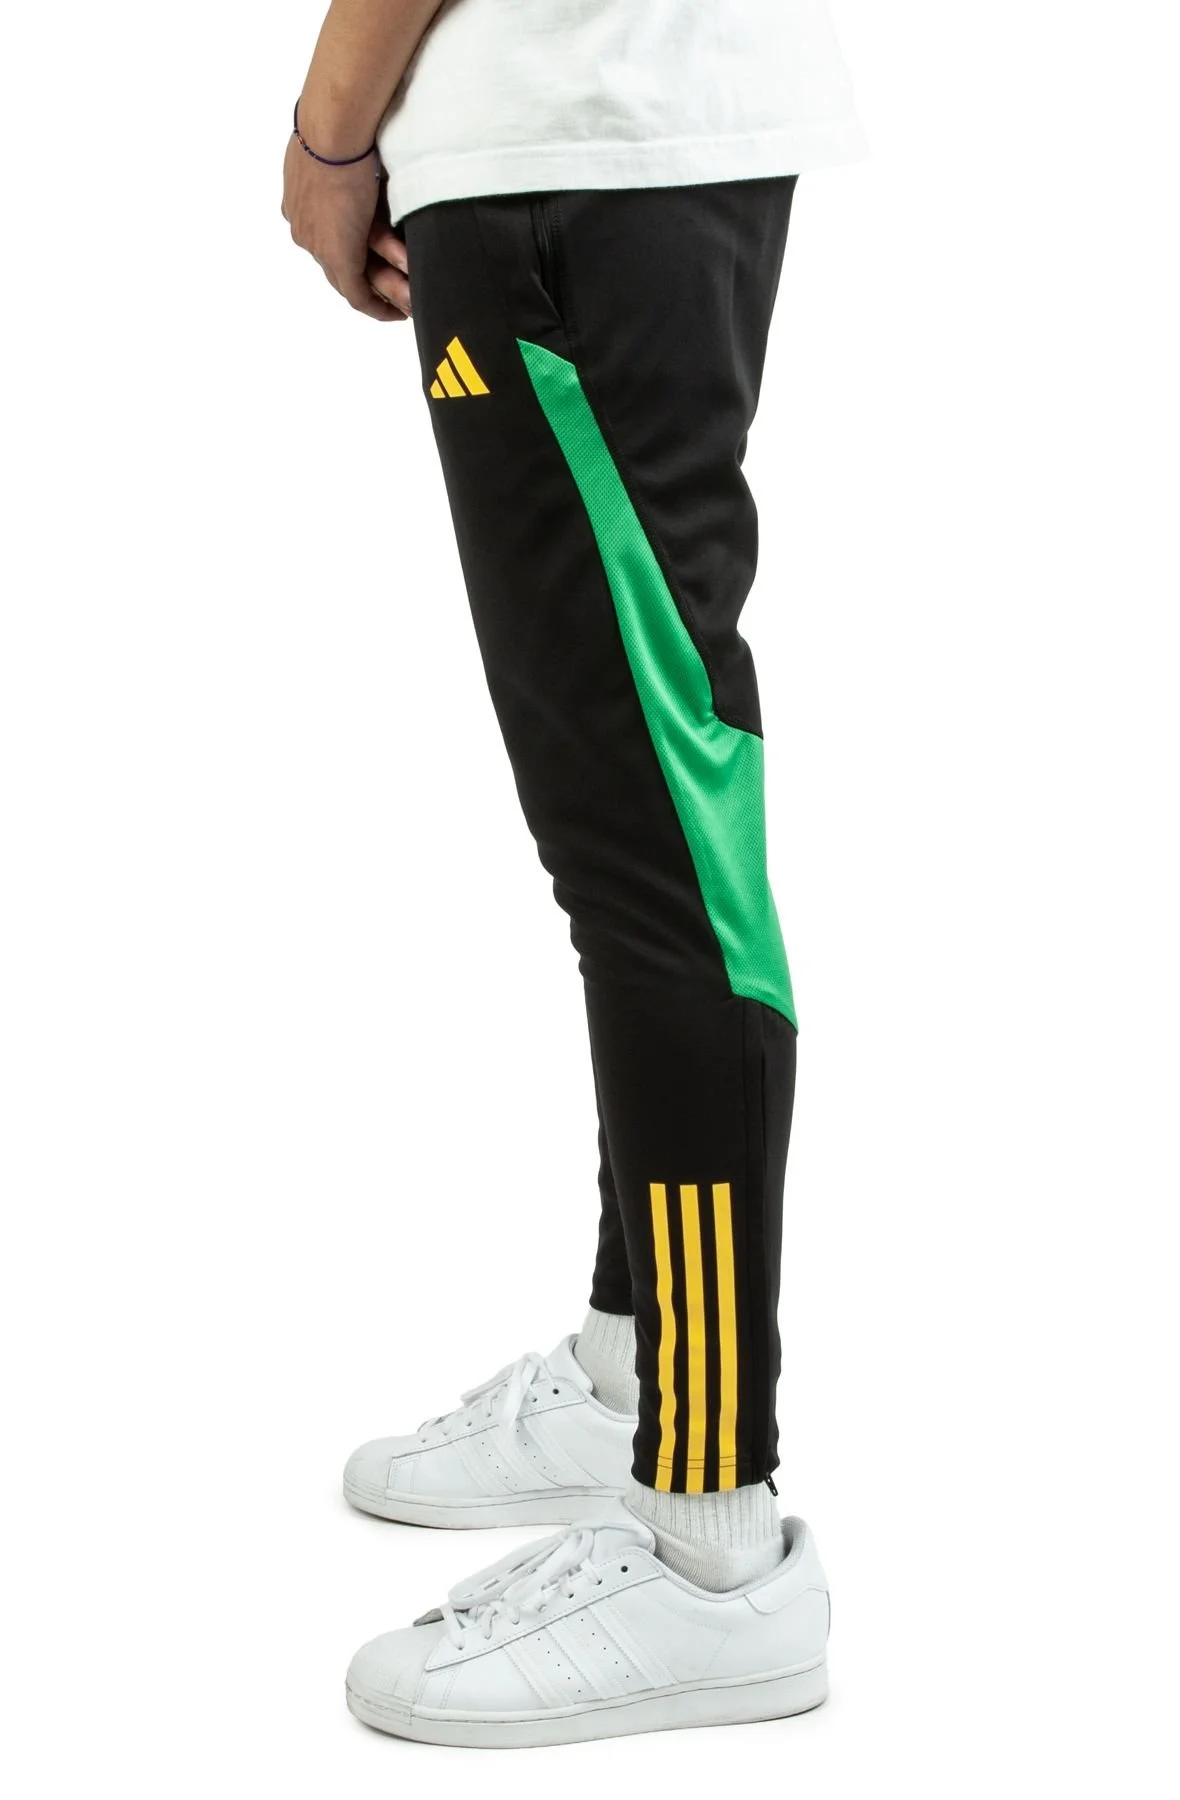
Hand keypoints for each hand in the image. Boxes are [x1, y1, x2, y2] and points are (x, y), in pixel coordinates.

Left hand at [282, 132, 410, 321]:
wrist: (334, 127)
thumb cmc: (339, 125)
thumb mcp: (335, 148)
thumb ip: (343, 165)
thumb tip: (360, 157)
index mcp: (298, 201)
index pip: (324, 237)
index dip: (349, 251)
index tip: (369, 259)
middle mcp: (303, 227)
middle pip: (334, 267)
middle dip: (366, 282)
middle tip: (391, 295)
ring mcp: (317, 244)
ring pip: (348, 282)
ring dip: (380, 294)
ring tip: (403, 306)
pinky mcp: (339, 255)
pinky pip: (358, 295)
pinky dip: (378, 307)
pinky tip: (397, 314)